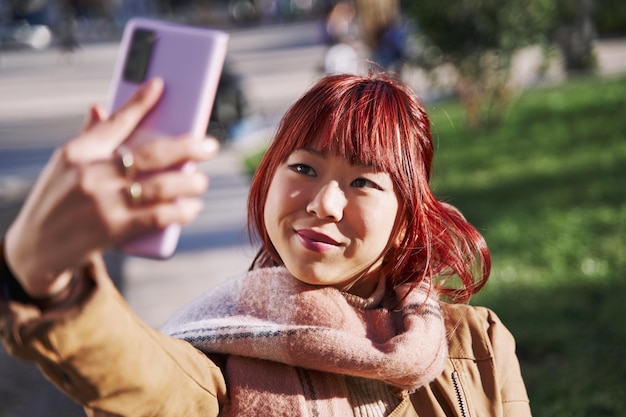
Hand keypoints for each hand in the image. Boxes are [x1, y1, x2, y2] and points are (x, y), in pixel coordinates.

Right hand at [4, 79, 218, 297]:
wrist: (36, 248)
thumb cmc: (56, 200)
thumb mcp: (64, 166)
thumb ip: (89, 138)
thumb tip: (102, 106)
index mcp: (78, 152)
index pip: (116, 122)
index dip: (140, 101)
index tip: (160, 85)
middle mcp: (91, 174)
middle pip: (151, 154)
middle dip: (188, 147)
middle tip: (210, 146)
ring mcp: (103, 202)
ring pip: (161, 186)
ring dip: (191, 182)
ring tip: (201, 181)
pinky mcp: (114, 230)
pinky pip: (159, 216)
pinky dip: (182, 211)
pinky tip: (193, 207)